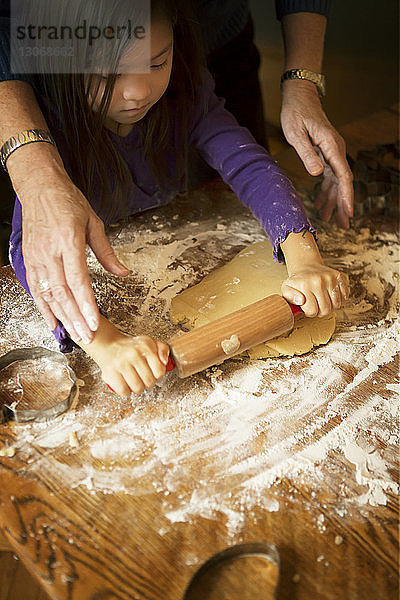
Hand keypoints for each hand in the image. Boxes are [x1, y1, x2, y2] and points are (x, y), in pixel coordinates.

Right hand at [17, 169, 129, 343]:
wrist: (39, 187)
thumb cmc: (67, 202)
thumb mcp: (93, 222)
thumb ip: (107, 252)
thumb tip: (123, 273)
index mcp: (68, 241)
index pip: (78, 280)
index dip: (86, 304)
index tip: (95, 321)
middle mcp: (50, 252)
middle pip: (63, 293)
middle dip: (76, 318)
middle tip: (89, 336)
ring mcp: (37, 257)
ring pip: (48, 295)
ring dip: (63, 317)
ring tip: (76, 334)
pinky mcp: (30, 260)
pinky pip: (36, 290)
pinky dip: (44, 308)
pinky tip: (53, 322)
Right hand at [97, 333, 169, 395]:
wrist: (110, 346)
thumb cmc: (132, 348)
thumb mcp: (150, 343)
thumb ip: (163, 349)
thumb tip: (164, 361)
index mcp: (145, 346)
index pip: (159, 371)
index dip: (158, 375)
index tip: (153, 373)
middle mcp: (133, 354)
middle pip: (149, 381)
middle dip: (148, 382)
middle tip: (143, 377)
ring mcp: (121, 363)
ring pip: (137, 388)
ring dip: (138, 388)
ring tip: (135, 381)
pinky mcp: (110, 373)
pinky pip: (123, 390)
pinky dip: (126, 391)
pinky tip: (126, 384)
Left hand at [280, 81, 353, 227]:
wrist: (300, 97)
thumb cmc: (296, 113)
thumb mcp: (296, 134)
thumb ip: (306, 154)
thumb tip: (317, 173)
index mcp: (331, 146)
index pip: (343, 176)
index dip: (346, 196)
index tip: (349, 212)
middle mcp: (336, 150)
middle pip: (343, 182)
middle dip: (344, 204)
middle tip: (344, 224)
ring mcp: (332, 152)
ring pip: (336, 181)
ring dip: (333, 200)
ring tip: (328, 220)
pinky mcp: (326, 153)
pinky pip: (329, 176)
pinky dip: (326, 191)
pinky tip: (320, 204)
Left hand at [281, 263, 348, 317]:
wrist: (306, 266)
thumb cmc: (297, 281)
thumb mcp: (286, 289)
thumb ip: (289, 297)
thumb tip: (301, 300)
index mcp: (305, 285)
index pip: (312, 310)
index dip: (310, 313)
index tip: (308, 308)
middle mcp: (318, 281)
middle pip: (326, 309)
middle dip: (321, 312)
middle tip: (316, 307)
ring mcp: (330, 278)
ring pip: (337, 304)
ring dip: (331, 307)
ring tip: (323, 302)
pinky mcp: (339, 276)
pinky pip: (345, 296)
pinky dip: (339, 300)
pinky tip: (331, 297)